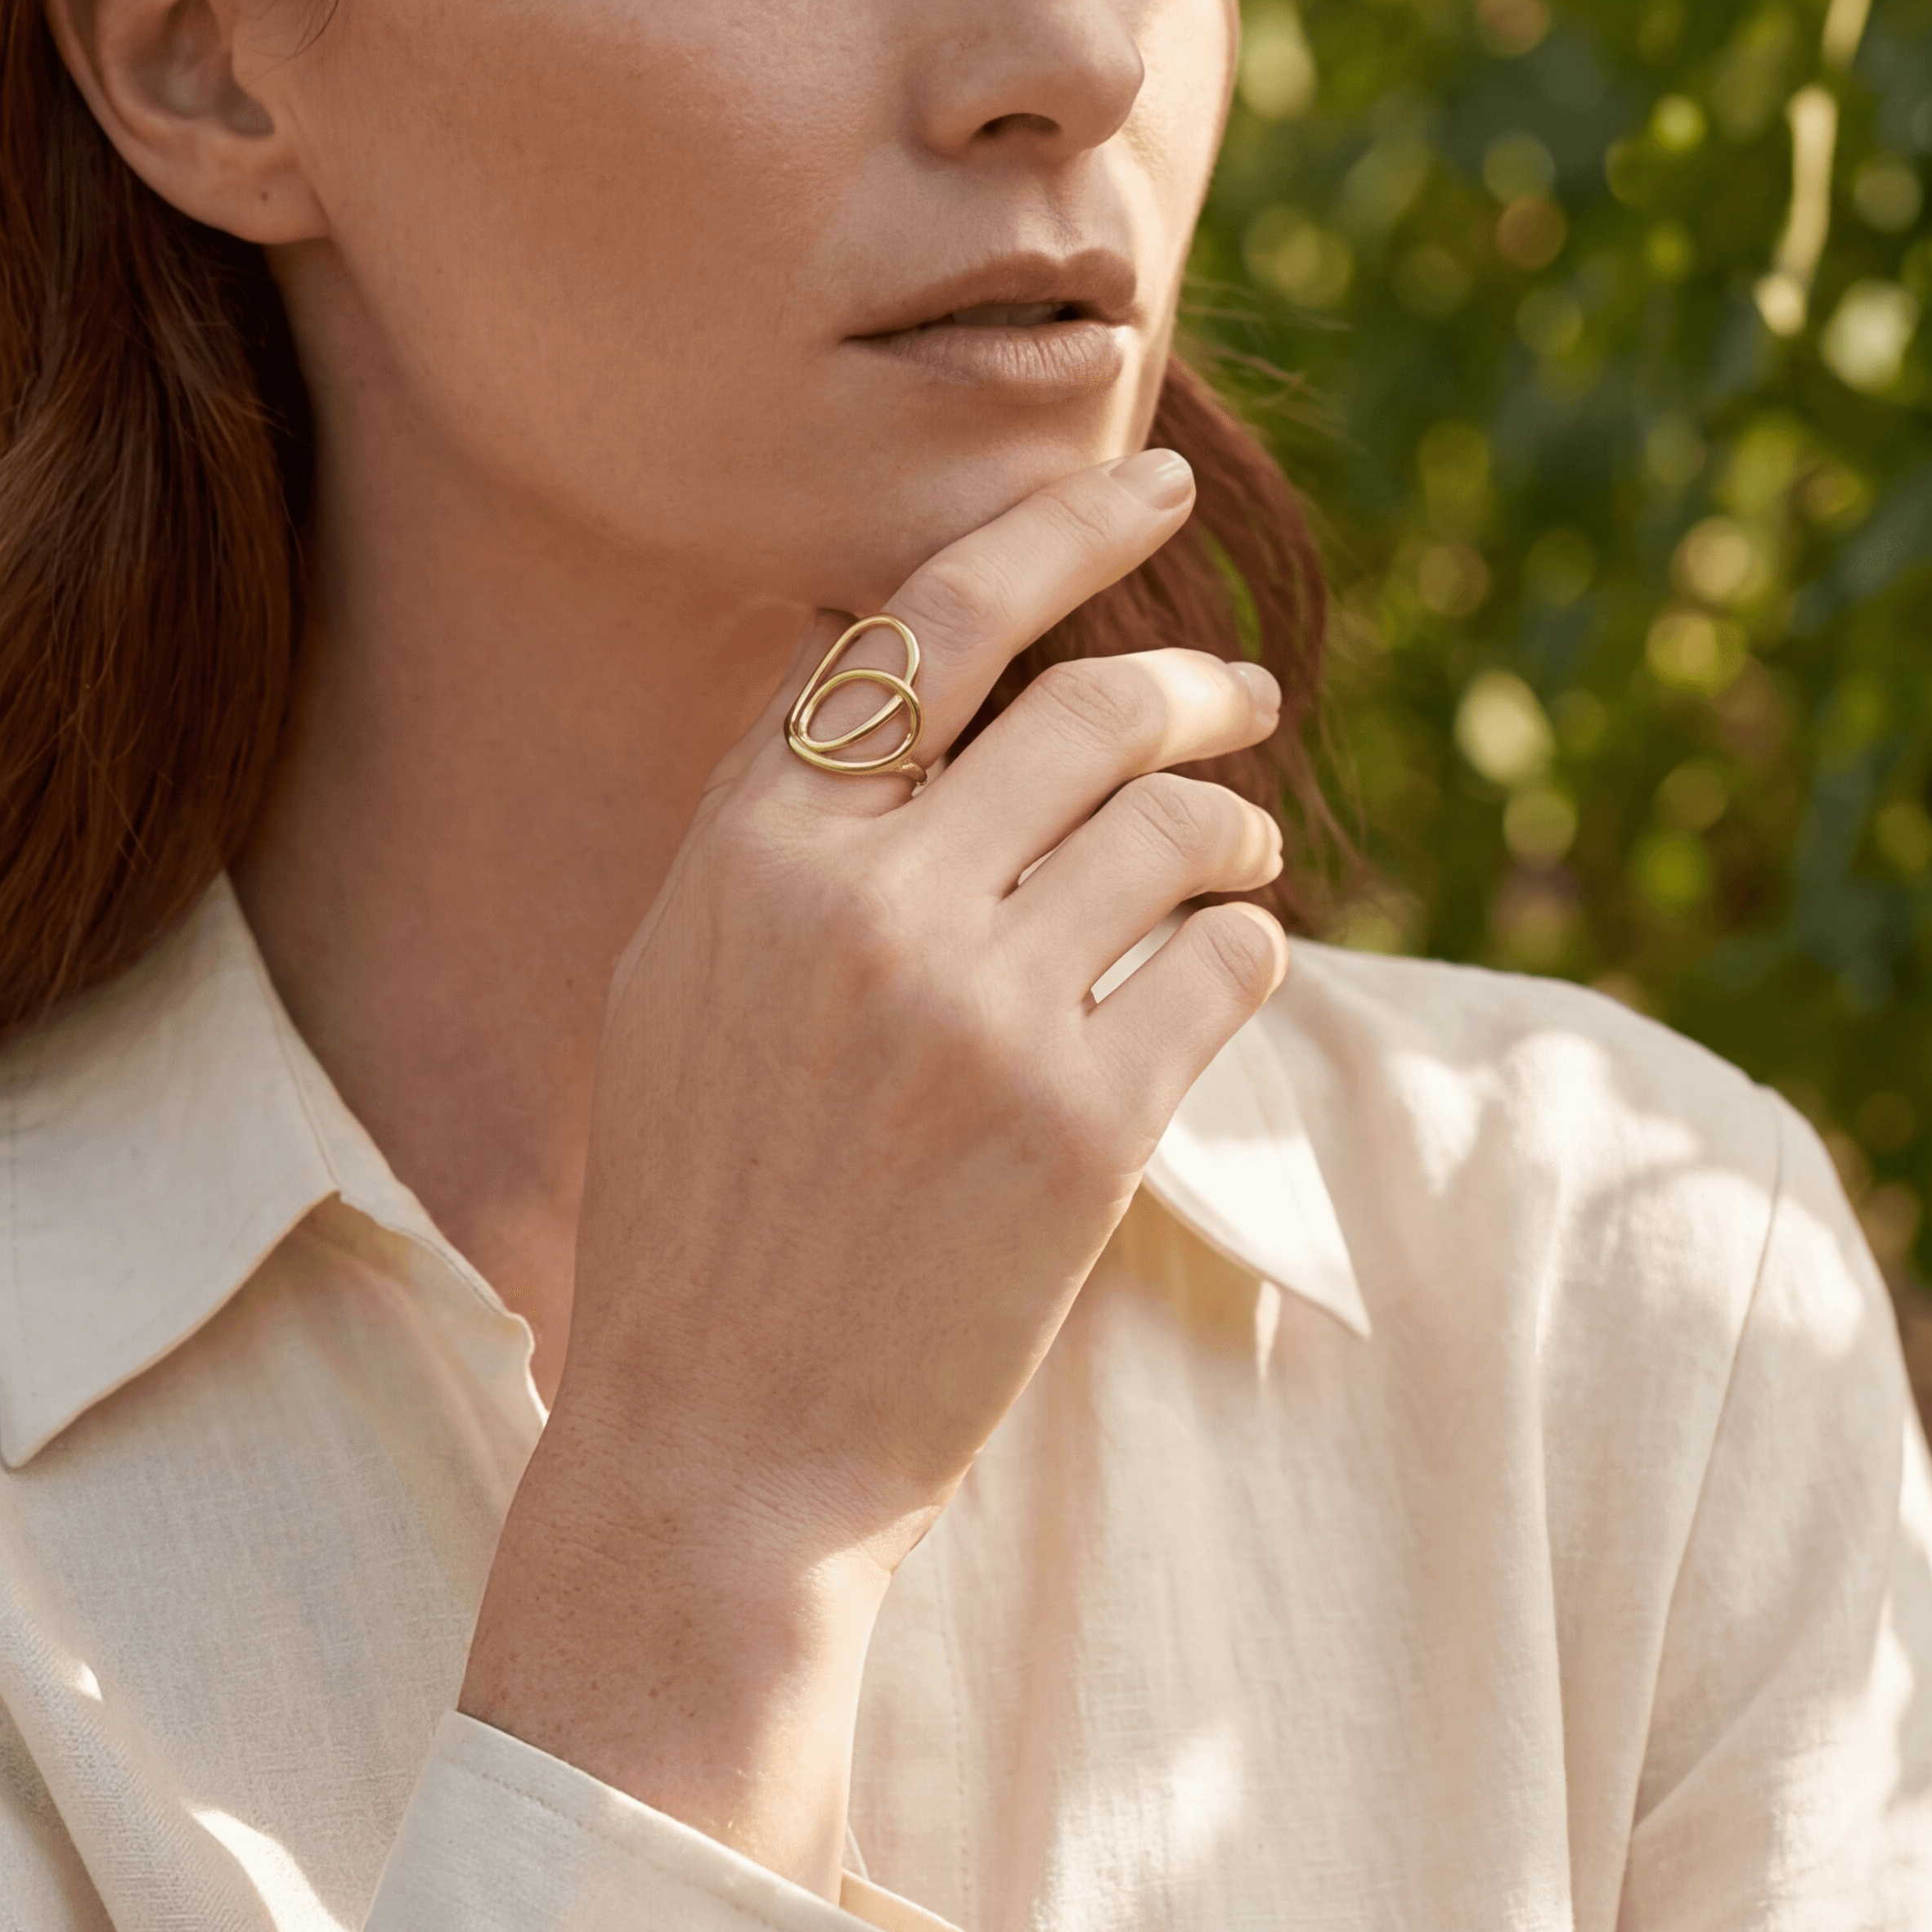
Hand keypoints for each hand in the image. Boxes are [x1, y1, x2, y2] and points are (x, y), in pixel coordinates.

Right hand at [458, 450, 1288, 1887]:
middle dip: (1196, 685)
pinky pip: (1224, 962)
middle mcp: (864, 901)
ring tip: (1241, 851)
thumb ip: (784, 829)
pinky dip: (1248, 941)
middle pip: (1089, 709)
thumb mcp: (683, 982)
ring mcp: (979, 1012)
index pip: (931, 622)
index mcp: (752, 848)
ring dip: (1235, 823)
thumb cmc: (699, 1211)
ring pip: (1178, 828)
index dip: (1059, 530)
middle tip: (1244, 697)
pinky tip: (1230, 958)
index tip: (1152, 486)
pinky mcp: (1082, 1127)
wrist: (720, 1445)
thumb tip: (914, 670)